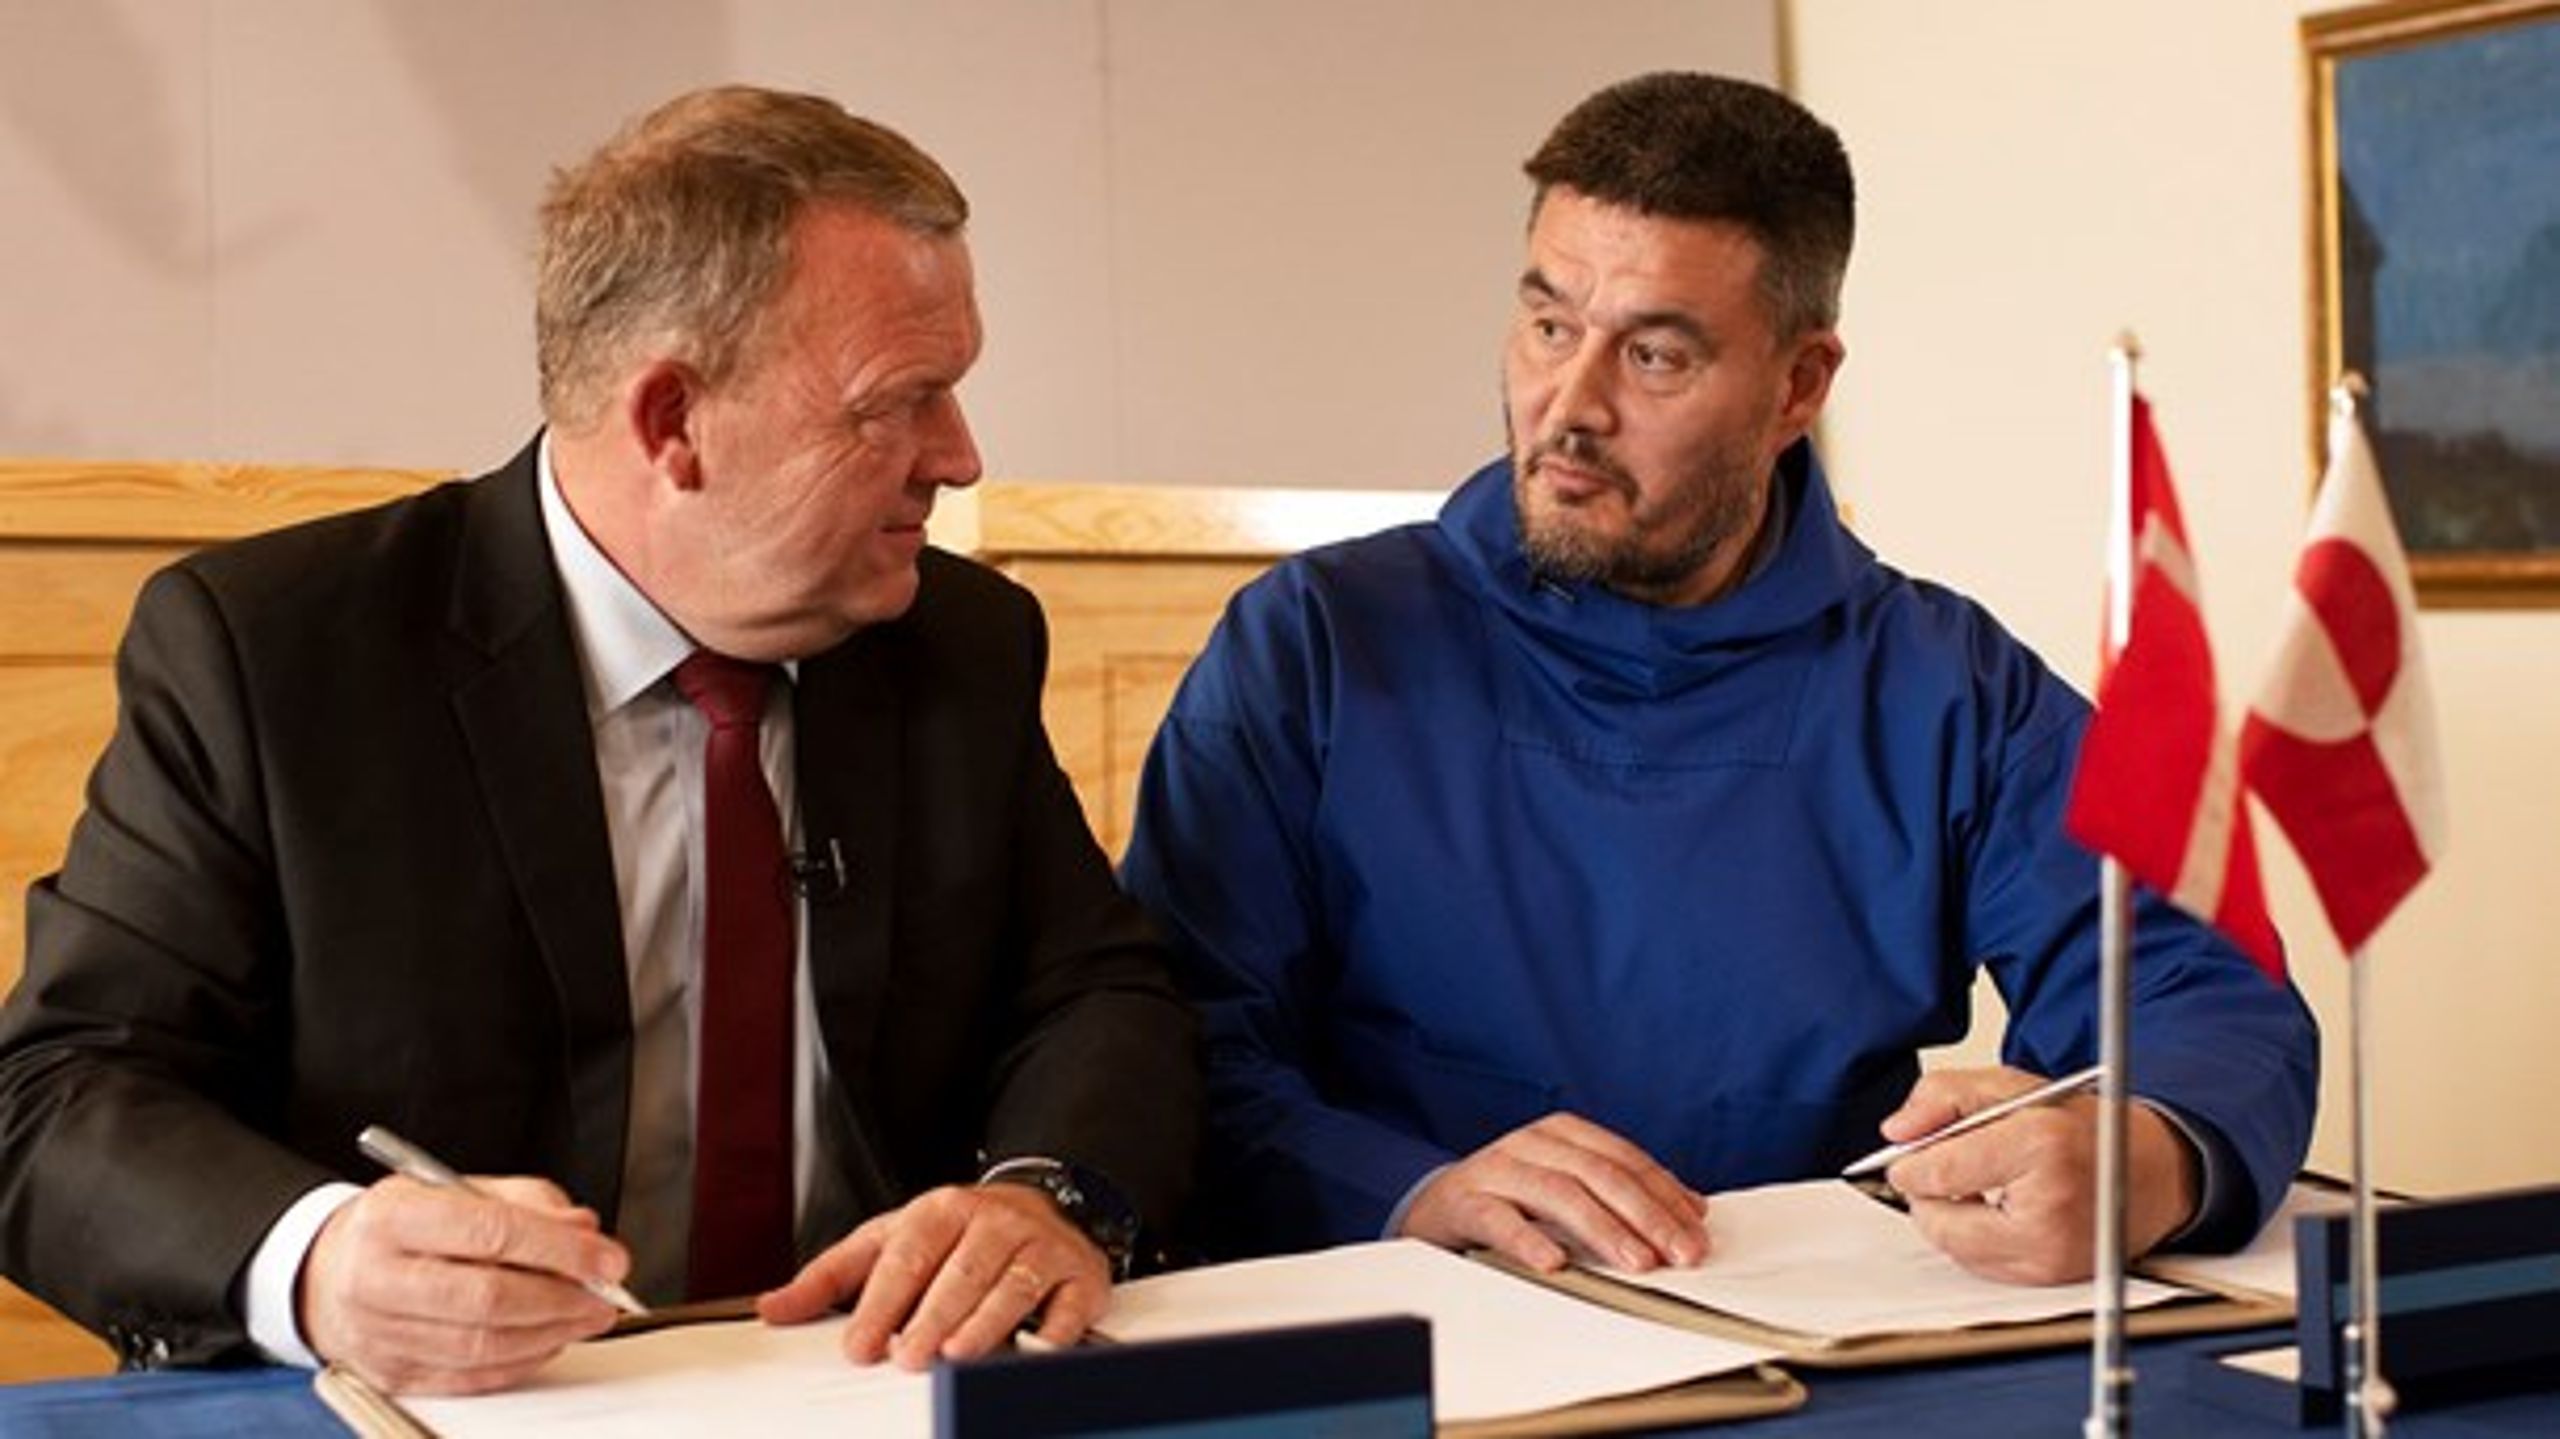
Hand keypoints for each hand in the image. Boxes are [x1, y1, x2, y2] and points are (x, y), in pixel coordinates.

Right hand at [301, 1175, 628, 1393]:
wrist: (327, 1270)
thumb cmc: (402, 1226)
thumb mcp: (456, 1188)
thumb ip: (526, 1202)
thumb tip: (582, 1230)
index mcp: (393, 1217)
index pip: (490, 1232)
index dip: (560, 1249)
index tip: (607, 1257)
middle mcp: (377, 1276)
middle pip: (487, 1298)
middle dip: (562, 1298)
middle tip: (604, 1294)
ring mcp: (378, 1332)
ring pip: (481, 1344)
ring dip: (550, 1334)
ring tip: (586, 1315)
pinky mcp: (389, 1373)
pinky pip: (468, 1377)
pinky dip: (520, 1362)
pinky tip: (548, 1340)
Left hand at [757, 1183, 1108, 1369]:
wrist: (1043, 1204)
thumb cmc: (958, 1235)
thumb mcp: (889, 1240)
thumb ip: (832, 1277)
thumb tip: (774, 1307)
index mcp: (941, 1211)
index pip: (908, 1256)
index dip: (883, 1302)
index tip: (862, 1345)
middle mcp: (994, 1223)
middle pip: (961, 1272)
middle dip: (933, 1317)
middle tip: (908, 1357)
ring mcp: (1040, 1246)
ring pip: (1012, 1285)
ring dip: (986, 1323)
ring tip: (957, 1355)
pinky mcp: (1080, 1274)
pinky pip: (1069, 1303)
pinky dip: (1055, 1330)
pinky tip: (1034, 1350)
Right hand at [1398, 1112, 1707, 1273]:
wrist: (1438, 1205)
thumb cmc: (1512, 1197)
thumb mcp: (1568, 1186)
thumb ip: (1622, 1193)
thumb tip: (1692, 1210)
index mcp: (1563, 1133)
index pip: (1625, 1159)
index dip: (1664, 1194)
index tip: (1695, 1232)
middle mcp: (1531, 1143)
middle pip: (1600, 1174)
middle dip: (1647, 1215)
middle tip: (1679, 1252)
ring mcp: (1497, 1169)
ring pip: (1559, 1193)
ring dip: (1604, 1229)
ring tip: (1636, 1261)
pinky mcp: (1465, 1201)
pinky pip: (1500, 1220)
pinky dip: (1529, 1240)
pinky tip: (1555, 1262)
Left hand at [1879, 1066, 2199, 1284]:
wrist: (2152, 1173)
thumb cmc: (2082, 1129)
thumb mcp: (2012, 1086)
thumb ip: (1944, 1096)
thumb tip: (1896, 1130)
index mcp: (2040, 1145)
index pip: (1939, 1171)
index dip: (1909, 1164)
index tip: (1904, 1157)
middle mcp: (2049, 1206)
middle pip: (1938, 1220)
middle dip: (1927, 1194)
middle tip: (1938, 1171)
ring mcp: (2052, 1251)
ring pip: (1954, 1248)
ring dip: (1949, 1218)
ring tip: (1977, 1187)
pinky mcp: (2051, 1278)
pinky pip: (1981, 1266)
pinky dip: (1976, 1241)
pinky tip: (1999, 1213)